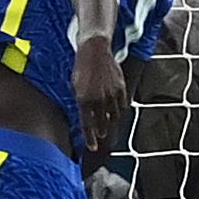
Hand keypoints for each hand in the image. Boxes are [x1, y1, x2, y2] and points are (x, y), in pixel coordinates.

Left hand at [73, 38, 127, 155]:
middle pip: (102, 123)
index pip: (88, 125)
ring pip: (114, 116)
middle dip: (102, 130)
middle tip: (101, 134)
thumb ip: (81, 103)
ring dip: (111, 120)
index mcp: (84, 100)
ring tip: (108, 122)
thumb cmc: (81, 68)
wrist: (94, 50)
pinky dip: (119, 110)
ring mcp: (111, 94)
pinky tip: (116, 110)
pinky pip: (122, 105)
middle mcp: (99, 99)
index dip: (90, 138)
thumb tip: (87, 116)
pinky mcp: (121, 88)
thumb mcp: (75, 86)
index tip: (92, 147)